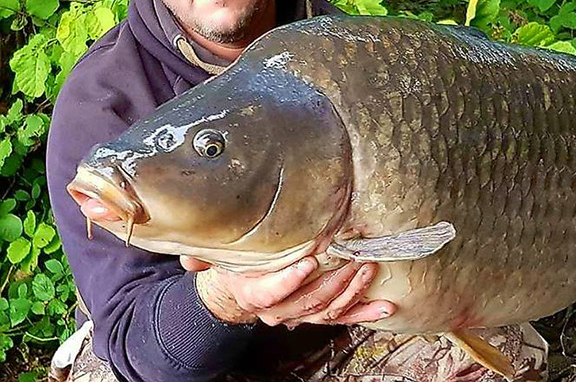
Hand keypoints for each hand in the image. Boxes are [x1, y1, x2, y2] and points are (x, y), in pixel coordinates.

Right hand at [183, 256, 396, 326]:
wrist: (241, 293)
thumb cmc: (235, 268)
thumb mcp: (219, 260)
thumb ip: (205, 257)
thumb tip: (189, 259)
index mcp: (254, 295)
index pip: (271, 292)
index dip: (290, 280)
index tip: (309, 262)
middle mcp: (279, 310)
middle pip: (308, 301)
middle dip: (335, 280)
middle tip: (354, 258)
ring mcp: (302, 314)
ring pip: (329, 310)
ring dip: (353, 292)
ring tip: (368, 269)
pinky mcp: (320, 314)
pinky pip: (345, 317)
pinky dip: (367, 313)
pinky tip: (386, 306)